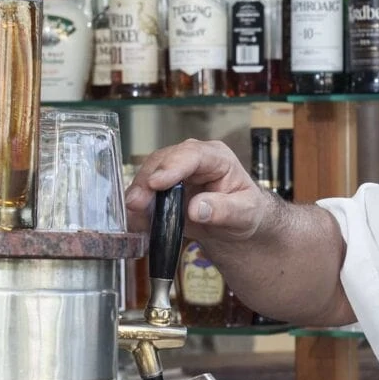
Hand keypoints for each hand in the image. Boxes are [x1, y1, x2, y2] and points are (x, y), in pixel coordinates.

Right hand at [125, 138, 270, 241]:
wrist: (236, 224)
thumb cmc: (245, 211)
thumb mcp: (244, 214)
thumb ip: (224, 210)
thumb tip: (196, 208)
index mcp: (217, 158)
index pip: (193, 155)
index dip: (173, 166)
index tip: (156, 182)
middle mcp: (194, 159)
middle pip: (164, 160)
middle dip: (147, 180)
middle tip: (136, 203)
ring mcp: (176, 172)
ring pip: (150, 173)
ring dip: (138, 193)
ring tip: (133, 214)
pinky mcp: (164, 188)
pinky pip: (145, 192)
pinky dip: (138, 206)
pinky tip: (136, 220)